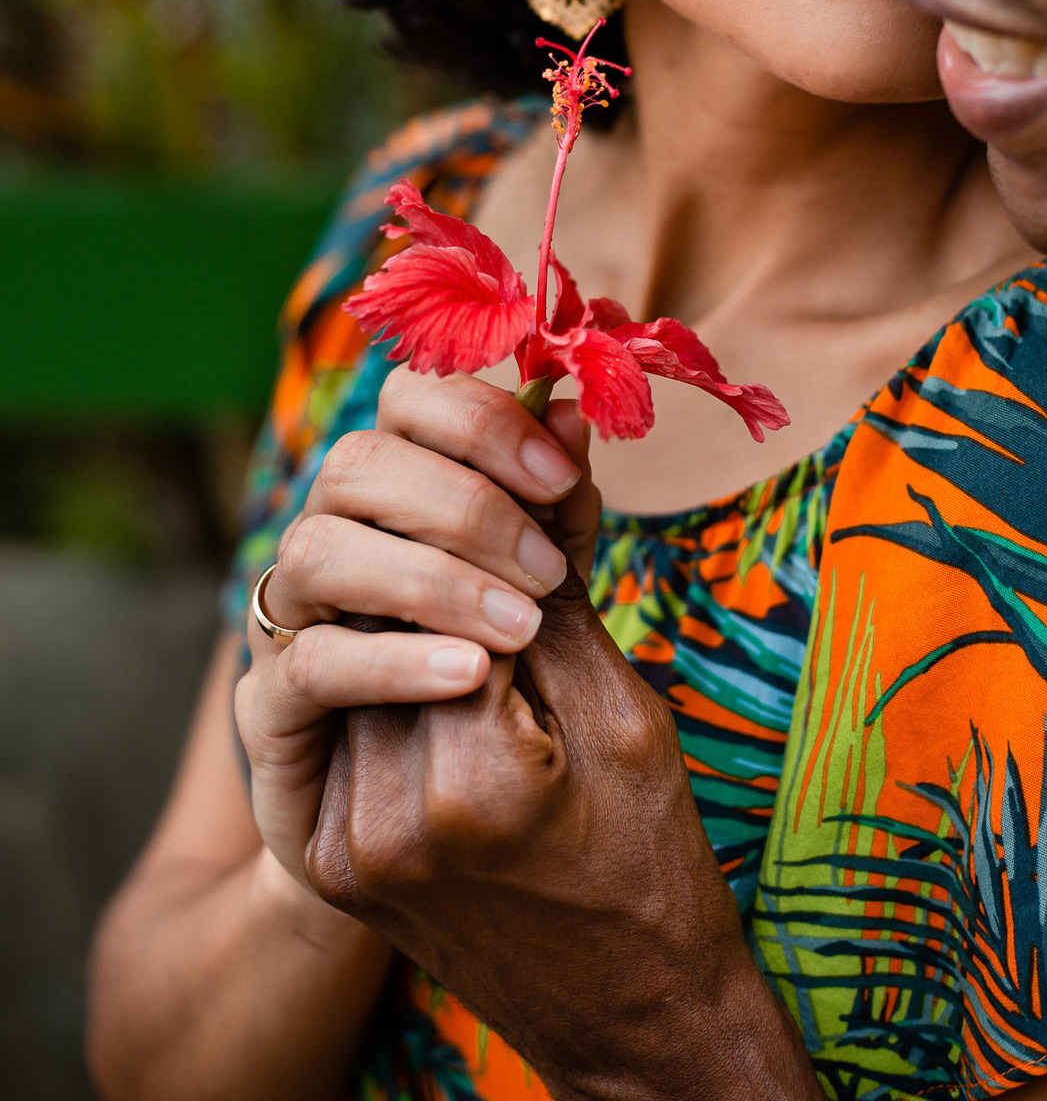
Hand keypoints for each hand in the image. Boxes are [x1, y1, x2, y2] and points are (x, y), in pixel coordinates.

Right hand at [235, 371, 600, 888]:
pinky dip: (392, 659)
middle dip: (464, 503)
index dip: (479, 420)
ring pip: (317, 548)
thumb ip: (553, 515)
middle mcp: (330, 539)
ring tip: (518, 628)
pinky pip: (306, 664)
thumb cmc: (511, 700)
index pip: (404, 402)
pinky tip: (468, 674)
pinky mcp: (270, 715)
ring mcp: (289, 623)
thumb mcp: (550, 600)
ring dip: (431, 577)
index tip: (559, 474)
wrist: (466, 852)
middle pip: (356, 463)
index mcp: (394, 494)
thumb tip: (568, 412)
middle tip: (544, 571)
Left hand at [304, 566, 819, 1100]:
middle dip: (445, 569)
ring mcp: (348, 846)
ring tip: (478, 613)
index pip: (455, 591)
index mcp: (479, 779)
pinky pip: (342, 730)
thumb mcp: (627, 714)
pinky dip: (388, 683)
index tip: (538, 514)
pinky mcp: (331, 862)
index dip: (498, 539)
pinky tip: (441, 671)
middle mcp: (388, 816)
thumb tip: (547, 459)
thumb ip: (561, 593)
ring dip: (408, 619)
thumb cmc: (649, 856)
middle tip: (506, 558)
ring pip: (352, 663)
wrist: (624, 1016)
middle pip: (385, 620)